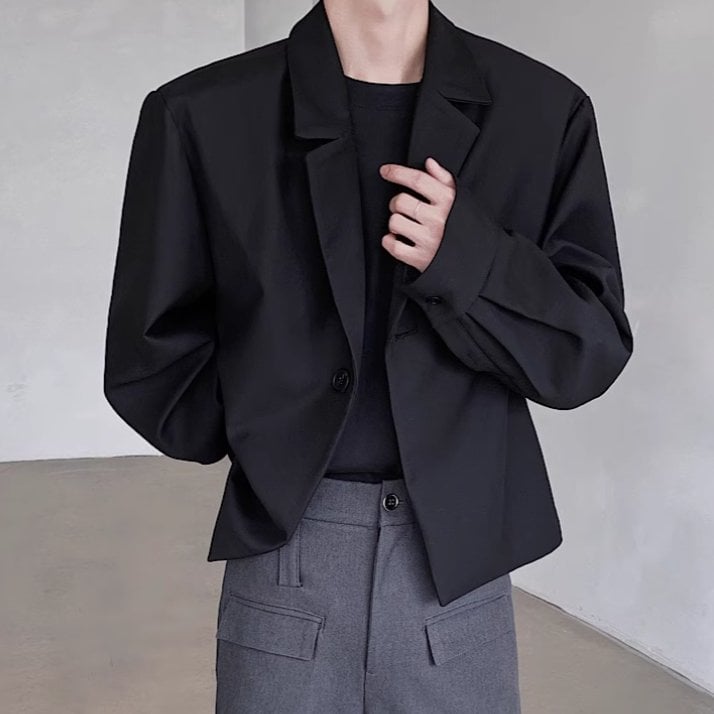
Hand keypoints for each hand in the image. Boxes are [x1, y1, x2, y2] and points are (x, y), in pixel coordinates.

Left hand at [379, 157, 455, 272]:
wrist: (474, 259)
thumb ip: (444, 179)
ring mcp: (429, 240)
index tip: (385, 171)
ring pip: (395, 222)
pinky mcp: (421, 258)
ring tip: (404, 226)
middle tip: (401, 208)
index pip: (418, 180)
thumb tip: (429, 163)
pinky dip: (390, 242)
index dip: (397, 173)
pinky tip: (399, 240)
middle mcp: (438, 220)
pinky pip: (394, 246)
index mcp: (448, 202)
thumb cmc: (463, 227)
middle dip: (395, 203)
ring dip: (394, 223)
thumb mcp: (460, 199)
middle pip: (401, 201)